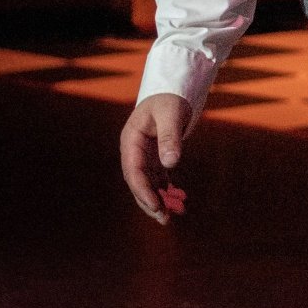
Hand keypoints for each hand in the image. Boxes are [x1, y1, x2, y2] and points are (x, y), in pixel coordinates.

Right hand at [120, 93, 192, 224]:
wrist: (173, 88)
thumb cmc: (169, 98)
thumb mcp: (170, 114)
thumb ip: (170, 137)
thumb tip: (171, 163)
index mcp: (130, 141)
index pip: (133, 171)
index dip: (143, 190)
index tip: (155, 205)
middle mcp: (134, 150)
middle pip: (139, 181)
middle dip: (149, 201)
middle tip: (164, 218)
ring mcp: (145, 154)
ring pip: (149, 182)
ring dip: (158, 199)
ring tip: (170, 217)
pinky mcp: (157, 156)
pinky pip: (159, 177)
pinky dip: (167, 190)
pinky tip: (176, 202)